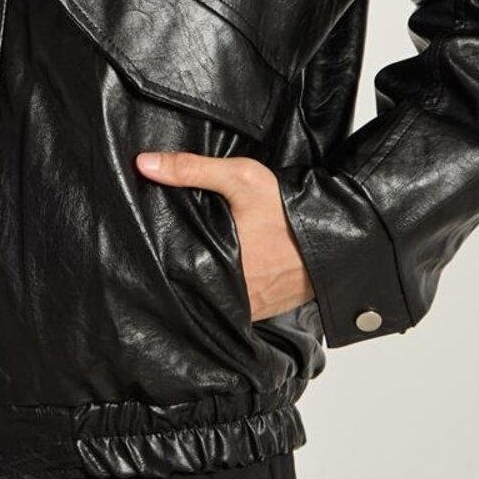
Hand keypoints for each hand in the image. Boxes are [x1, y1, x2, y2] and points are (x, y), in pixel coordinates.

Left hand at [135, 150, 315, 321]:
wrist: (336, 241)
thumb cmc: (287, 210)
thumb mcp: (241, 178)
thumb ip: (192, 169)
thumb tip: (144, 164)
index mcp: (216, 265)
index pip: (170, 269)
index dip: (155, 259)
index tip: (141, 247)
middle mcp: (229, 294)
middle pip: (187, 287)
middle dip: (174, 273)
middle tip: (156, 257)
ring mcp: (247, 309)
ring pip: (208, 301)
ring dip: (197, 287)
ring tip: (181, 268)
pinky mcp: (261, 314)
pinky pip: (231, 310)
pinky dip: (221, 297)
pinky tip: (213, 279)